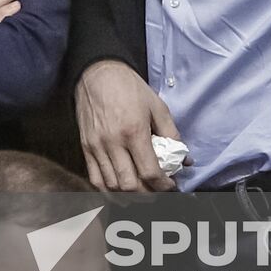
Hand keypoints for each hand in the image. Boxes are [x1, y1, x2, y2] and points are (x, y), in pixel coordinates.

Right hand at [75, 59, 184, 192]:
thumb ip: (171, 134)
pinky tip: (121, 191)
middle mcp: (113, 142)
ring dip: (130, 196)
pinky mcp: (86, 147)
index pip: (150, 172)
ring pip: (112, 187)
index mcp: (134, 131)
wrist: (98, 74)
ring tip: (143, 192)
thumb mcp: (157, 106)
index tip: (171, 185)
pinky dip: (109, 191)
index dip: (164, 186)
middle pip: (130, 186)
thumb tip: (184, 159)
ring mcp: (97, 147)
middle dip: (148, 195)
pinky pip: (95, 179)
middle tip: (158, 191)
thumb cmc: (129, 88)